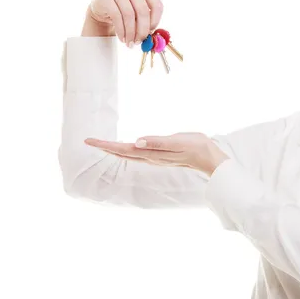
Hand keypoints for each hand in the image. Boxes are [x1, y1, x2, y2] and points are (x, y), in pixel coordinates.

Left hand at [84, 132, 229, 176]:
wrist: (210, 157)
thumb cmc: (196, 147)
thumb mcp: (178, 141)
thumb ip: (158, 142)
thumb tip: (135, 142)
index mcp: (151, 153)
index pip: (123, 149)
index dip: (105, 145)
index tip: (89, 140)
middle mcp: (150, 157)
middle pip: (122, 153)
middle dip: (105, 148)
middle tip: (88, 141)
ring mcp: (155, 158)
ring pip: (128, 154)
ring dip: (114, 150)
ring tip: (102, 145)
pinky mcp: (161, 156)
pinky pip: (137, 154)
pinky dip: (126, 150)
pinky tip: (127, 148)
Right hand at [87, 0, 163, 46]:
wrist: (103, 9)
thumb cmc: (125, 12)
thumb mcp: (138, 15)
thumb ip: (146, 22)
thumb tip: (151, 38)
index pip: (156, 5)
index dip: (155, 21)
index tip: (151, 33)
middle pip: (142, 10)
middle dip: (142, 30)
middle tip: (139, 41)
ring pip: (129, 14)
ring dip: (130, 32)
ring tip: (130, 42)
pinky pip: (116, 16)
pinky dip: (120, 30)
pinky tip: (122, 38)